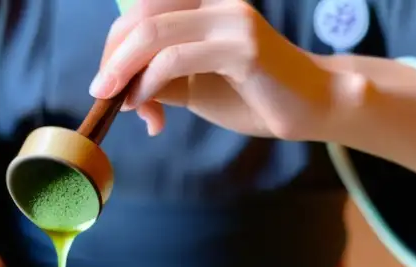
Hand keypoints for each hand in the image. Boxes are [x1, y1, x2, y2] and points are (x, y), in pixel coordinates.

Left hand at [90, 0, 351, 140]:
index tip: (108, 85)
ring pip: (152, 33)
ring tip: (117, 102)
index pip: (141, 10)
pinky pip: (176, 58)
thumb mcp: (193, 85)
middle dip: (111, 57)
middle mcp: (216, 2)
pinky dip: (149, 83)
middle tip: (102, 93)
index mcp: (203, 4)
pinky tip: (145, 108)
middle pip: (139, 17)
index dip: (113, 46)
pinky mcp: (242, 46)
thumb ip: (159, 80)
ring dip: (123, 70)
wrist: (313, 107)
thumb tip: (119, 89)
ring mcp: (231, 20)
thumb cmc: (254, 96)